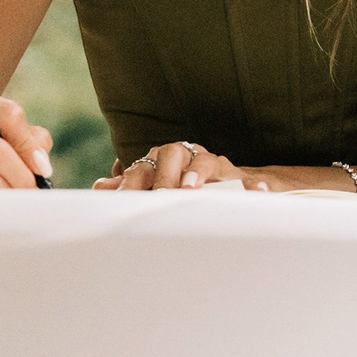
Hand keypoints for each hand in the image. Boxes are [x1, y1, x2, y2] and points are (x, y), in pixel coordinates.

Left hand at [92, 141, 273, 190]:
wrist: (224, 186)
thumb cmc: (180, 189)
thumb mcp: (154, 189)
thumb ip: (130, 187)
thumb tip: (100, 187)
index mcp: (160, 160)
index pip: (141, 167)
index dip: (132, 183)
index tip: (123, 201)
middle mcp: (184, 156)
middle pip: (170, 156)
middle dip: (163, 178)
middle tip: (158, 198)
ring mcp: (211, 164)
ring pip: (204, 160)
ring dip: (198, 173)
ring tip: (191, 189)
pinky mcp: (237, 176)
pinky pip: (246, 179)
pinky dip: (252, 185)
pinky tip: (256, 192)